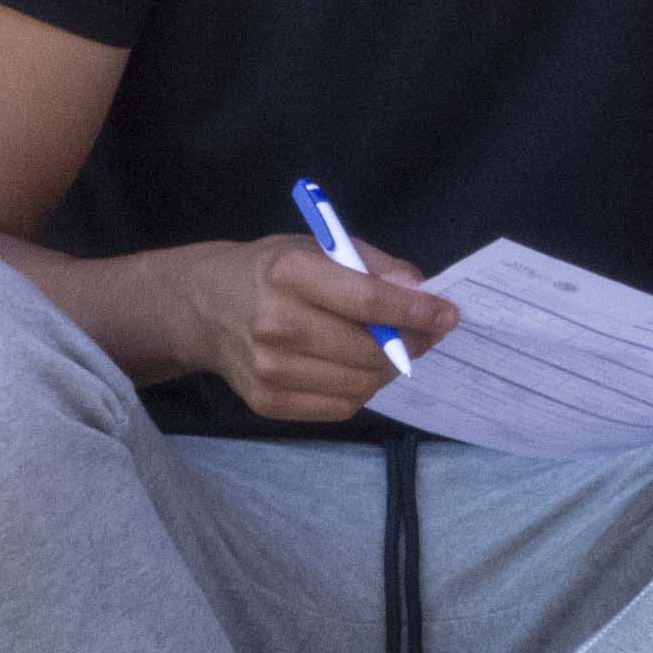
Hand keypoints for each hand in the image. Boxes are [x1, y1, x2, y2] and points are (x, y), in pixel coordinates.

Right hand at [187, 235, 458, 424]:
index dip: (416, 312)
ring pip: (360, 384)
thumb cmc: (272, 271)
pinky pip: (340, 407)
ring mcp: (269, 369)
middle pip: (368, 349)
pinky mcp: (267, 402)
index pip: (368, 301)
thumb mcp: (319, 246)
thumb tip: (421, 291)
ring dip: (388, 369)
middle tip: (427, 333)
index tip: (448, 314)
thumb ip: (375, 265)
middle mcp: (276, 324)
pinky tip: (356, 368)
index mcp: (290, 274)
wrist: (205, 308)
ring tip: (390, 349)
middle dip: (411, 343)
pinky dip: (361, 389)